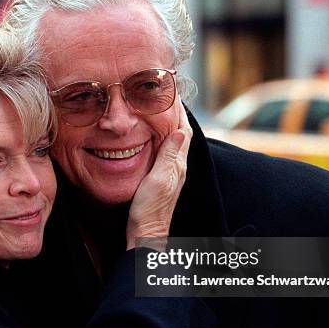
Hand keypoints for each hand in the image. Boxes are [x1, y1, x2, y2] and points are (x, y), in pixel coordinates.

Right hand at [127, 101, 191, 249]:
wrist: (145, 234)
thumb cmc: (149, 210)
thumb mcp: (159, 180)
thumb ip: (169, 156)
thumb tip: (179, 130)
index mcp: (178, 165)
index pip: (182, 130)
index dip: (178, 111)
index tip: (170, 93)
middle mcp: (177, 167)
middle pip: (179, 134)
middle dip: (173, 114)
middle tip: (163, 96)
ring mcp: (170, 174)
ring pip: (171, 142)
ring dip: (166, 125)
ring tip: (157, 110)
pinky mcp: (161, 179)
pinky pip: (163, 152)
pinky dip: (159, 139)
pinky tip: (150, 137)